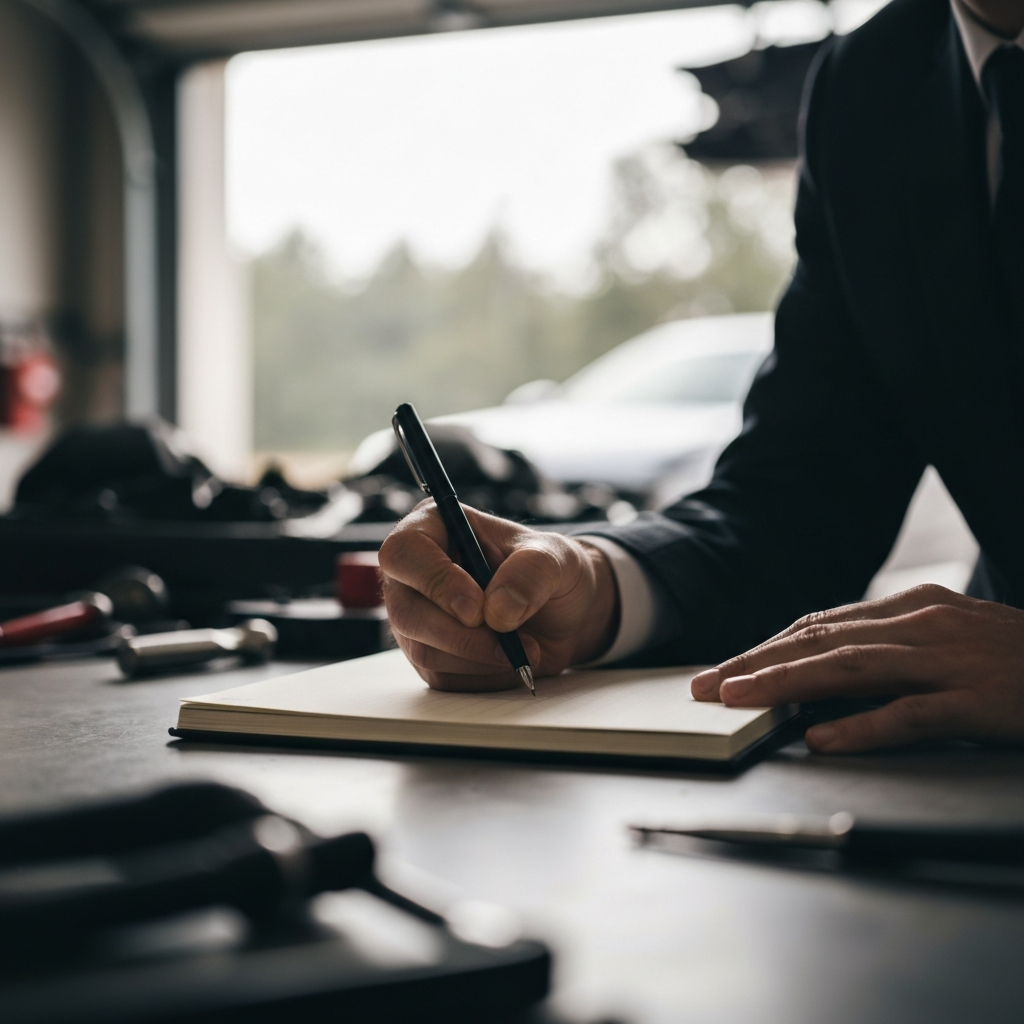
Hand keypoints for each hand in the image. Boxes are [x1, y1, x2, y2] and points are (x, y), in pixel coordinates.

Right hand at [378, 501, 618, 689]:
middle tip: (510, 643)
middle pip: (406, 611)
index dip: (436, 582)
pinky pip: (443, 677)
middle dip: (461, 635)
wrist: (565, 613)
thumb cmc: (551, 571)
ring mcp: (417, 616)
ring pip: (424, 650)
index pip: (405, 552)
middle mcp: (414, 572)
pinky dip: (484, 674)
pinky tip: (510, 658)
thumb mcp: (557, 557)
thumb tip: (497, 610)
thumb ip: (531, 572)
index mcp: (434, 526)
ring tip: (525, 647)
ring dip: (480, 657)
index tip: (477, 608)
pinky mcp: (429, 654)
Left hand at [690, 584, 1023, 752]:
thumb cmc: (1016, 660)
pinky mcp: (977, 701)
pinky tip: (822, 739)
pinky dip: (862, 727)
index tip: (723, 668)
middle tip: (704, 685)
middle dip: (754, 662)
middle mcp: (920, 626)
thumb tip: (827, 678)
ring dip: (786, 684)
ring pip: (849, 668)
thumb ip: (892, 651)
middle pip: (819, 641)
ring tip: (738, 700)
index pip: (819, 625)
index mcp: (910, 610)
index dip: (765, 647)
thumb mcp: (948, 640)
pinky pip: (911, 714)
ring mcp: (948, 661)